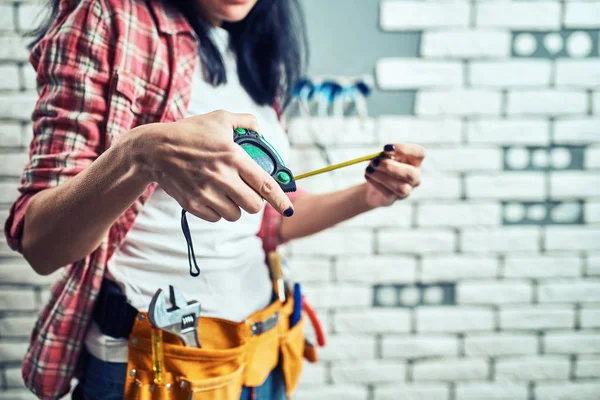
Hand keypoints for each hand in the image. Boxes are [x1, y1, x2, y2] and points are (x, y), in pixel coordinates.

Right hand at [134, 110, 293, 221]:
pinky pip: (216, 218)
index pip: (265, 184)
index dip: (280, 199)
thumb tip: (261, 132)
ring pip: (235, 215)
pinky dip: (218, 211)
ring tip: (226, 192)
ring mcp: (206, 193)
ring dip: (235, 207)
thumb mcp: (219, 118)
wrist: (154, 150)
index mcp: (233, 157)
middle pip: (253, 205)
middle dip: (254, 201)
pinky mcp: (193, 204)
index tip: (288, 208)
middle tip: (247, 192)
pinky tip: (211, 196)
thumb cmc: (189, 133)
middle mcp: (222, 177)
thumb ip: (245, 122)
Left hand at [364, 143, 424, 207]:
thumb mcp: (383, 156)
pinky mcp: (394, 199)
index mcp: (415, 161)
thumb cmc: (381, 165)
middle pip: (411, 173)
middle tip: (375, 162)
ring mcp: (407, 190)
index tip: (385, 148)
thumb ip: (385, 155)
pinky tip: (368, 175)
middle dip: (391, 167)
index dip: (403, 149)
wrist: (372, 184)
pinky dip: (376, 183)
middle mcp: (415, 176)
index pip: (419, 153)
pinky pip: (388, 193)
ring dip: (382, 177)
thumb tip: (383, 156)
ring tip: (369, 169)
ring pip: (401, 188)